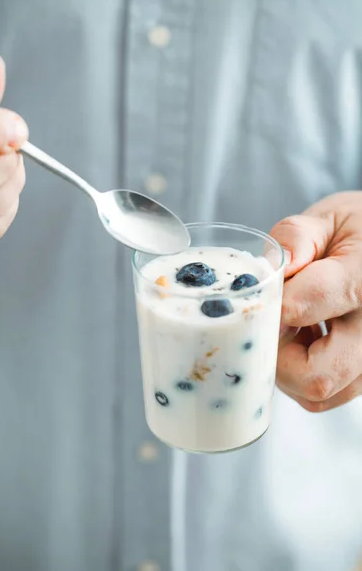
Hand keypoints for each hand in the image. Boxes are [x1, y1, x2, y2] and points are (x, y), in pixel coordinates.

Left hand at [270, 191, 361, 411]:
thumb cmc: (356, 231)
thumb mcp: (329, 218)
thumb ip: (297, 237)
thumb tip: (270, 268)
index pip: (306, 304)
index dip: (269, 308)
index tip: (259, 299)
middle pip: (317, 375)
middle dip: (278, 357)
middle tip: (273, 324)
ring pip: (321, 393)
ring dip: (290, 369)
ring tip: (295, 327)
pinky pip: (328, 394)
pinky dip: (304, 376)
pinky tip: (307, 339)